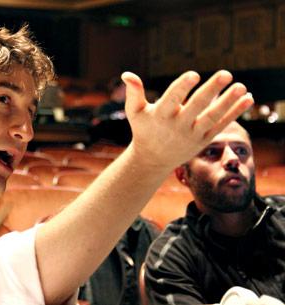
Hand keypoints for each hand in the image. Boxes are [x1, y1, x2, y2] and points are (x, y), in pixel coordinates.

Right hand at [122, 70, 252, 168]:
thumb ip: (133, 93)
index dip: (182, 87)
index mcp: (161, 116)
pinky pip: (221, 125)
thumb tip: (126, 74)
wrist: (153, 159)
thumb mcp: (134, 112)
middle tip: (226, 74)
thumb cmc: (143, 130)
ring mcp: (192, 134)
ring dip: (228, 102)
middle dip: (211, 91)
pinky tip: (248, 98)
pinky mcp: (203, 140)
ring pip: (213, 117)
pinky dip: (235, 113)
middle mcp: (178, 126)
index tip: (194, 74)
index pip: (172, 99)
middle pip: (197, 107)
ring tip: (242, 86)